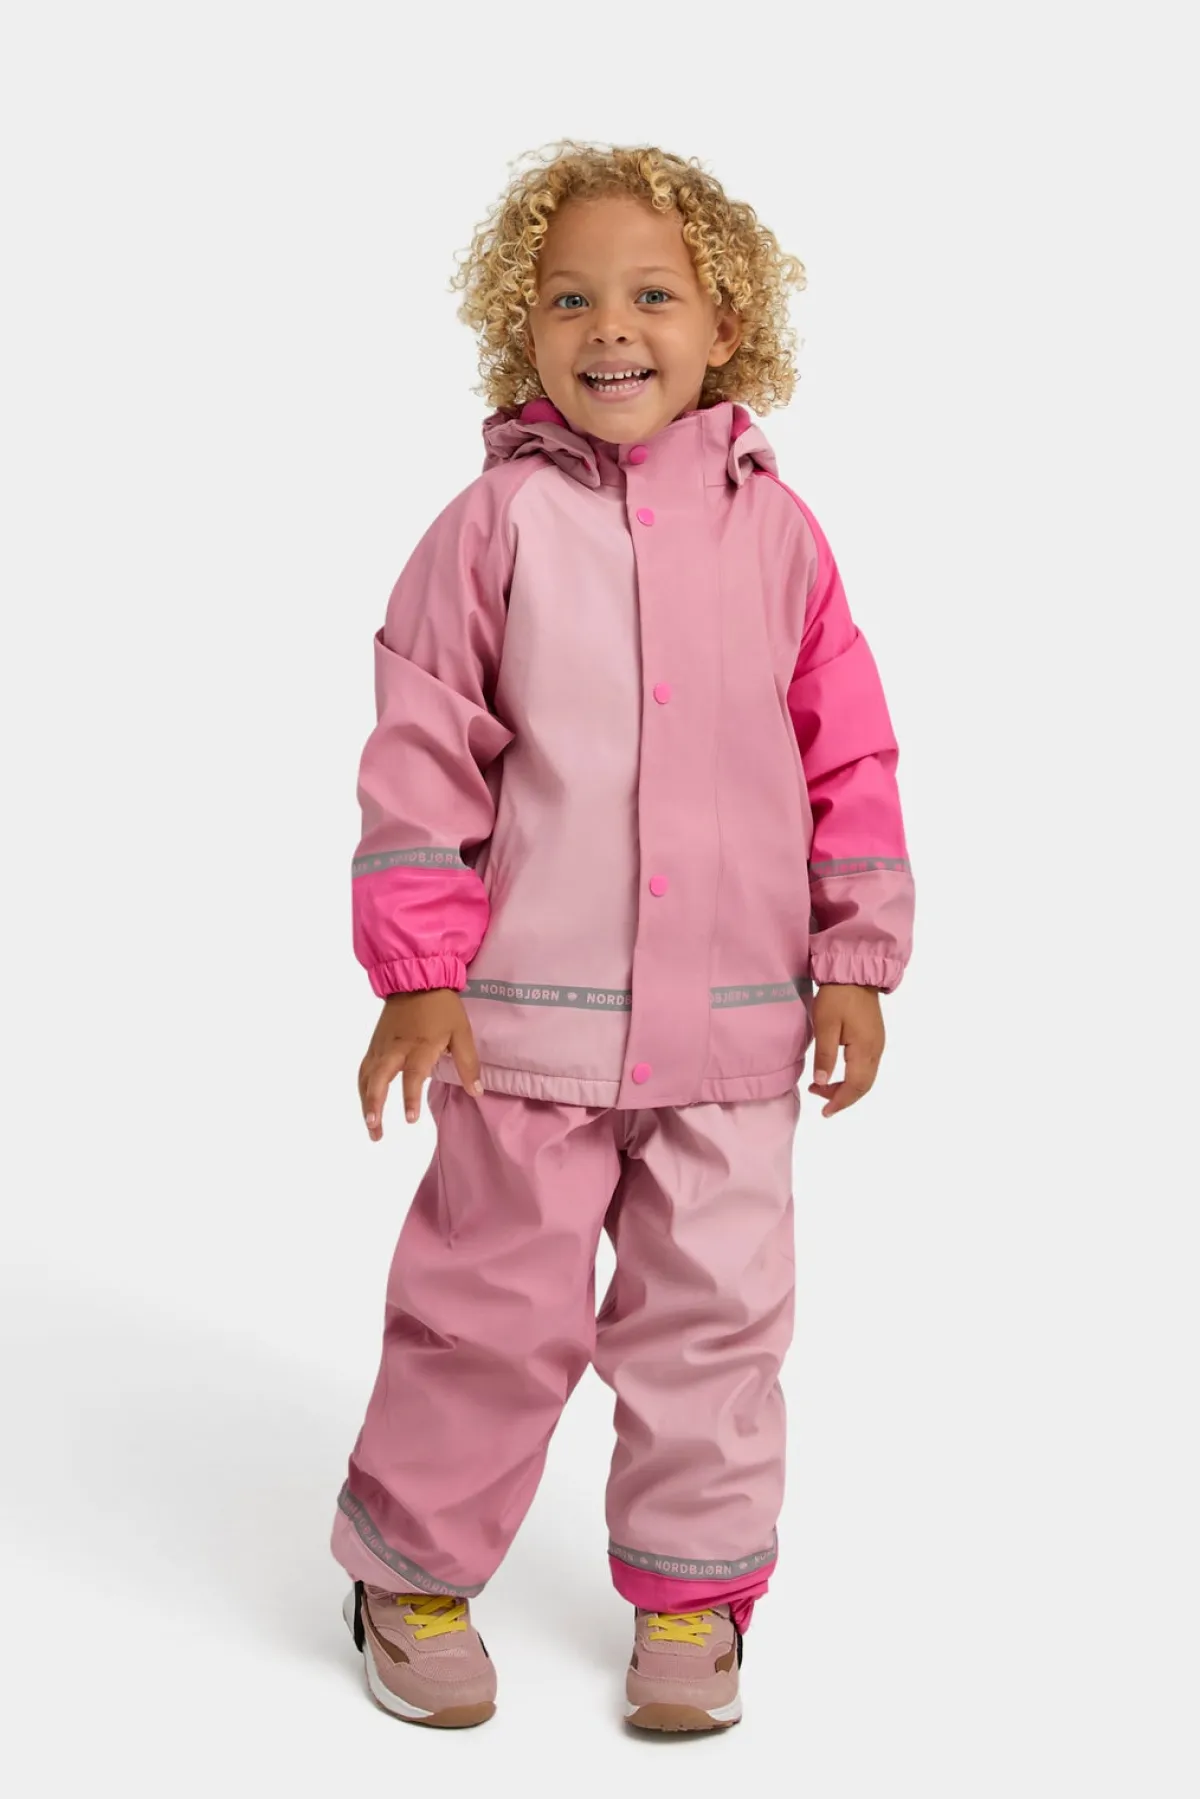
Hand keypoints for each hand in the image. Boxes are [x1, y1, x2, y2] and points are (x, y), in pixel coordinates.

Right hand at [358, 989, 482, 1139]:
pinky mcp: (374, 1045)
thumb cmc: (442, 1008)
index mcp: (420, 1046)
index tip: (410, 1119)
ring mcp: (381, 1047)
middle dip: (374, 1105)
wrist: (417, 980)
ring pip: (367, 1077)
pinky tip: (366, 1105)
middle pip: (378, 1079)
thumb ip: (468, 1064)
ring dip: (365, 1103)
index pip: (413, 1075)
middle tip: (375, 1128)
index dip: (410, 1098)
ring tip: (371, 1126)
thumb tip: (476, 1092)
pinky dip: (362, 1089)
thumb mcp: (462, 1032)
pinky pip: (364, 1069)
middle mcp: (396, 1048)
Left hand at [808, 983, 885, 1117]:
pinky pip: (867, 1067)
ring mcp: (878, 1044)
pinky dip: (853, 1077)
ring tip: (823, 1087)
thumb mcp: (825, 1025)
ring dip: (847, 1088)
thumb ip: (825, 1055)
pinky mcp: (875, 1038)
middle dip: (842, 1097)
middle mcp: (876, 1050)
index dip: (840, 1102)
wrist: (854, 972)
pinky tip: (838, 1074)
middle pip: (863, 1086)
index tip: (825, 1112)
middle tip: (819, 1099)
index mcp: (865, 1049)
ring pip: (866, 1078)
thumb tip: (822, 1082)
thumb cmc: (837, 996)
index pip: (855, 1086)